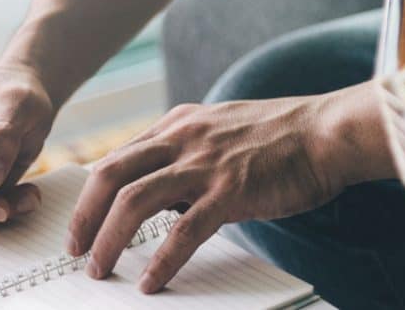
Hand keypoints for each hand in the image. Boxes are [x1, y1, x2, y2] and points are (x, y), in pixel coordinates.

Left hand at [66, 83, 392, 292]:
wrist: (328, 132)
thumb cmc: (285, 138)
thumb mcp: (224, 131)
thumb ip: (191, 154)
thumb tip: (167, 196)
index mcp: (180, 123)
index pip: (118, 156)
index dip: (92, 193)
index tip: (82, 222)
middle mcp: (184, 137)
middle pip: (110, 174)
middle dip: (84, 216)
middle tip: (76, 249)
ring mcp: (206, 163)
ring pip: (133, 200)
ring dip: (108, 238)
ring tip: (100, 268)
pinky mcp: (231, 191)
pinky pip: (183, 231)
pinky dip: (161, 259)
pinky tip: (151, 280)